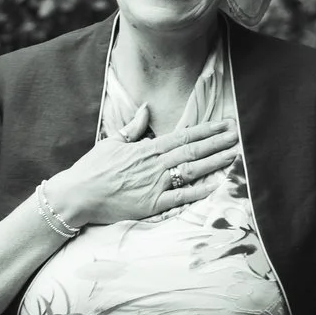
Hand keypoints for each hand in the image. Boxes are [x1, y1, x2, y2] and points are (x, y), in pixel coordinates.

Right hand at [48, 108, 239, 227]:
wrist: (77, 195)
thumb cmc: (92, 168)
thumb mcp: (111, 141)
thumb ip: (133, 127)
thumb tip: (146, 109)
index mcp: (146, 148)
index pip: (183, 136)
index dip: (206, 130)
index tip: (224, 124)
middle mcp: (154, 165)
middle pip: (193, 151)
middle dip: (218, 143)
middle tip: (239, 135)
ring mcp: (155, 185)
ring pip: (192, 171)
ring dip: (215, 162)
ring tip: (235, 155)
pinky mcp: (152, 205)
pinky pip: (181, 198)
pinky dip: (199, 191)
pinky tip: (216, 184)